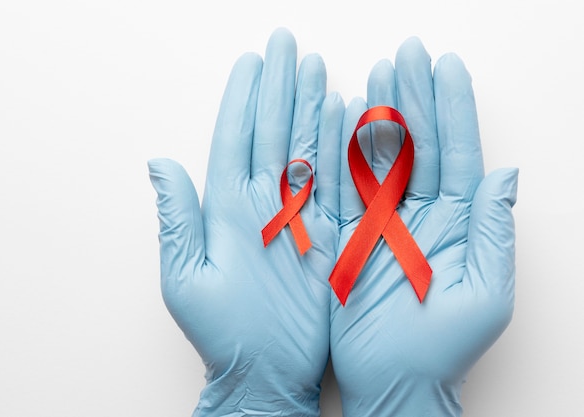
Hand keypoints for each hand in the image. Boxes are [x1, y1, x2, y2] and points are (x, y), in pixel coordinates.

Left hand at [148, 28, 343, 415]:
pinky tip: (344, 117)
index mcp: (225, 208)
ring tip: (317, 68)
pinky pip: (335, 182)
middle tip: (287, 46)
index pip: (235, 137)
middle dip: (279, 87)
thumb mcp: (186, 280)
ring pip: (304, 148)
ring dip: (310, 107)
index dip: (243, 97)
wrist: (265, 371)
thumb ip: (177, 219)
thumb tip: (159, 162)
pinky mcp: (327, 233)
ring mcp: (297, 215)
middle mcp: (262, 203)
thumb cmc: (223, 334)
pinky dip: (340, 148)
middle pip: (271, 131)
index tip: (252, 61)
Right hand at [330, 37, 517, 415]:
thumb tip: (506, 174)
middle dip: (415, 97)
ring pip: (382, 157)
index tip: (444, 67)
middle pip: (419, 144)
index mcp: (457, 223)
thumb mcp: (485, 295)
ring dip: (381, 114)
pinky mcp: (350, 235)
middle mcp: (420, 215)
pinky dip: (343, 152)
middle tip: (407, 54)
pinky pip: (345, 186)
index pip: (458, 153)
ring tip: (379, 73)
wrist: (394, 382)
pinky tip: (343, 119)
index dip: (452, 109)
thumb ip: (494, 233)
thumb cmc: (443, 348)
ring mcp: (383, 222)